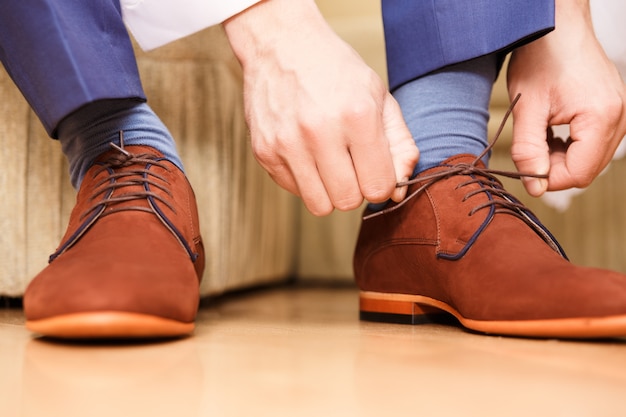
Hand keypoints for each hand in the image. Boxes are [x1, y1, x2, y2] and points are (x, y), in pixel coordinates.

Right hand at [223, 0, 417, 214]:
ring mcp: (287, 144)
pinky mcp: (264, 151)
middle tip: (351, 165)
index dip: (381, 182)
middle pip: (348, 201)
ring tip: (329, 164)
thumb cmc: (336, 71)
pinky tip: (306, 153)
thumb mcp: (379, 97)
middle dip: (356, 189)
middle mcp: (319, 132)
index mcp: (357, 116)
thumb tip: (398, 191)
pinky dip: (305, 180)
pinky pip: (294, 191)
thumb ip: (399, 145)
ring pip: (319, 205)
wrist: (282, 45)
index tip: (375, 168)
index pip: (378, 186)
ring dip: (329, 191)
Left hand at [506, 0, 625, 195]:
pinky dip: (569, 145)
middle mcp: (619, 117)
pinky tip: (550, 131)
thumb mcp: (526, 108)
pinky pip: (593, 142)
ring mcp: (619, 112)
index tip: (524, 169)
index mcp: (601, 117)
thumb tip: (535, 187)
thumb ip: (529, 152)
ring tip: (538, 135)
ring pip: (589, 158)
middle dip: (554, 168)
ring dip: (560, 156)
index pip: (578, 173)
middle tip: (529, 150)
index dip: (548, 179)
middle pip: (587, 168)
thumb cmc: (542, 56)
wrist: (556, 24)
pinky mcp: (611, 109)